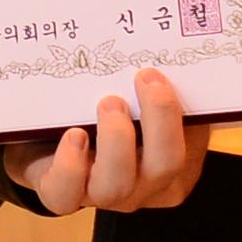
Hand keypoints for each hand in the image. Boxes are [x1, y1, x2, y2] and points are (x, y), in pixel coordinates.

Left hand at [19, 68, 200, 214]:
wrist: (51, 149)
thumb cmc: (105, 118)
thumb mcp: (137, 102)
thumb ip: (154, 88)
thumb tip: (165, 46)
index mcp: (168, 163)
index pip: (190, 146)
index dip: (181, 115)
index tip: (165, 74)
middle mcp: (141, 185)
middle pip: (165, 166)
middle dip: (160, 120)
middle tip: (145, 78)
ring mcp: (102, 195)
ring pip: (117, 185)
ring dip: (116, 140)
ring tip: (109, 102)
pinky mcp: (60, 194)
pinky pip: (66, 194)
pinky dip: (70, 166)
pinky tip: (74, 135)